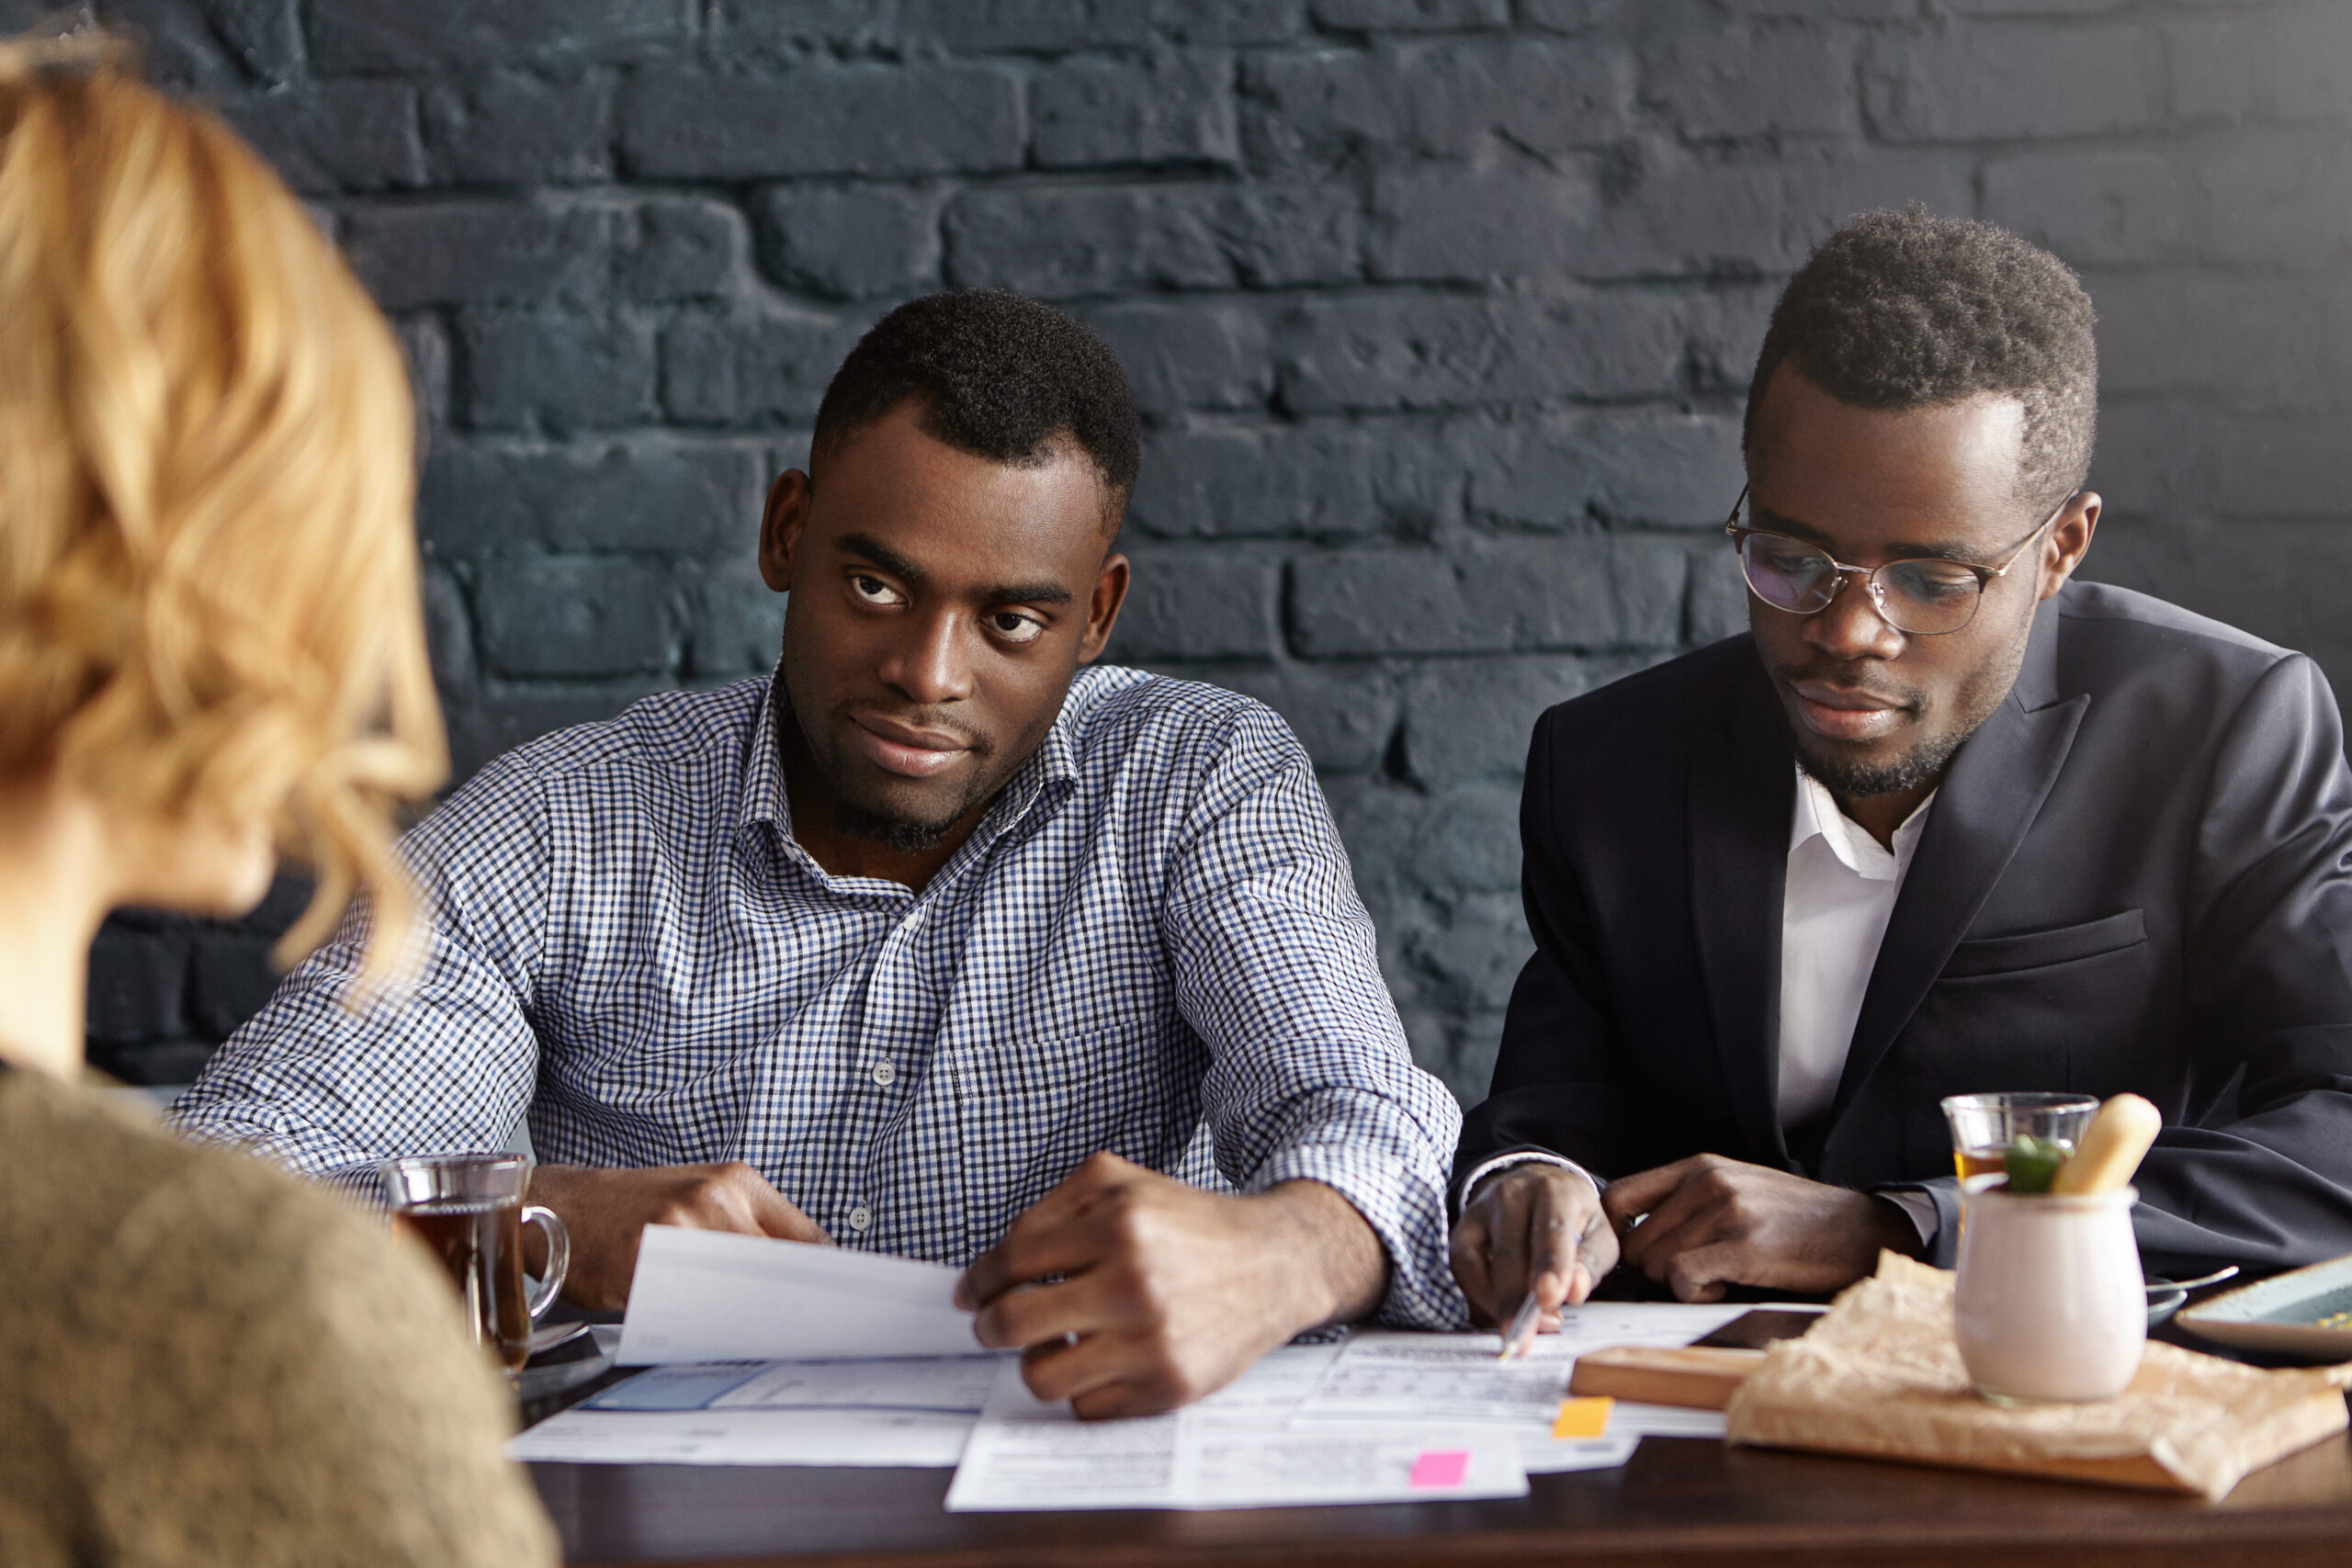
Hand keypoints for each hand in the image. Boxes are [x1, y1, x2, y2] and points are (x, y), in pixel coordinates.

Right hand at [527, 1161, 830, 1310]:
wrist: (558, 1206)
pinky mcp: (642, 1267)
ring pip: (740, 1293)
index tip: (843, 1312)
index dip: (827, 1283)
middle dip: (796, 1307)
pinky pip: (690, 1311)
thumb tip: (806, 1279)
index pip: (807, 1239)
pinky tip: (712, 1340)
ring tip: (765, 1343)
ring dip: (755, 1322)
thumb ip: (751, 1229)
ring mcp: (678, 1231)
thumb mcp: (700, 1196)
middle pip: (780, 1268)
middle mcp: (714, 1199)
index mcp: (738, 1181)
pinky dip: (706, 1330)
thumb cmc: (635, 1206)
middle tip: (809, 1340)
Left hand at [953, 1152, 1386, 1418]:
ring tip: (1052, 1343)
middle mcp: (1134, 1283)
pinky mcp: (1169, 1386)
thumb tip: (993, 1265)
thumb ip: (1053, 1206)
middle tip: (995, 1324)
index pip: (1013, 1260)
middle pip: (1015, 1323)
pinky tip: (1099, 1360)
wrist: (1275, 1263)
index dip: (979, 1279)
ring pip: (1043, 1375)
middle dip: (991, 1326)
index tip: (971, 1293)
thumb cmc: (1191, 1224)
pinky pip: (1087, 1406)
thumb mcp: (1123, 1182)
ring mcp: (1152, 1341)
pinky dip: (1082, 1385)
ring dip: (1035, 1360)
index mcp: (1118, 1224)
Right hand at [1449, 1163, 1617, 1329]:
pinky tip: (1497, 1313)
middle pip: (1510, 1250)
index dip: (1550, 1265)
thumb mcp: (1598, 1234)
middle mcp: (1513, 1193)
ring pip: (1480, 1260)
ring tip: (1516, 1331)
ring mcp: (1483, 1209)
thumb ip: (1589, 1262)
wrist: (1537, 1184)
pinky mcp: (1463, 1226)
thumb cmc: (1574, 1218)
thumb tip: (1574, 1290)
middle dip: (1516, 1298)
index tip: (1550, 1298)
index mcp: (1555, 1191)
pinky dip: (1478, 1294)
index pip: (1552, 1229)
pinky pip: (1463, 1266)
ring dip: (1496, 1302)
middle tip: (1524, 1337)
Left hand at [1602, 1154, 1919, 1301]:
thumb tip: (1634, 1237)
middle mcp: (1707, 1182)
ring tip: (1718, 1277)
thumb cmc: (1795, 1218)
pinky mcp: (1746, 1247)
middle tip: (1695, 1274)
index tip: (1635, 1257)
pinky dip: (1695, 1294)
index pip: (1618, 1196)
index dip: (1616, 1235)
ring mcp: (1727, 1212)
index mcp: (1699, 1166)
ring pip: (1656, 1263)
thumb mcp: (1737, 1188)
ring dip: (1679, 1284)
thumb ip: (1688, 1201)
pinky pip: (1683, 1278)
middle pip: (1635, 1243)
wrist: (1860, 1229)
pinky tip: (1724, 1288)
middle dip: (1655, 1271)